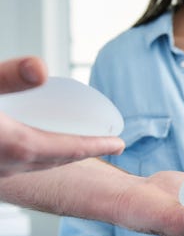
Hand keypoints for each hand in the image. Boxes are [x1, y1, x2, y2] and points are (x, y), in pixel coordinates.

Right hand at [0, 57, 124, 175]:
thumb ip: (8, 77)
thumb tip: (41, 69)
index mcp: (18, 146)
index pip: (72, 149)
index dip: (99, 146)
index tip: (119, 145)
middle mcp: (11, 165)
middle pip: (61, 160)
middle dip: (87, 151)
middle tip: (109, 146)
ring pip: (41, 165)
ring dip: (65, 155)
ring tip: (81, 146)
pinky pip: (24, 164)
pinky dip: (43, 155)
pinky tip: (39, 144)